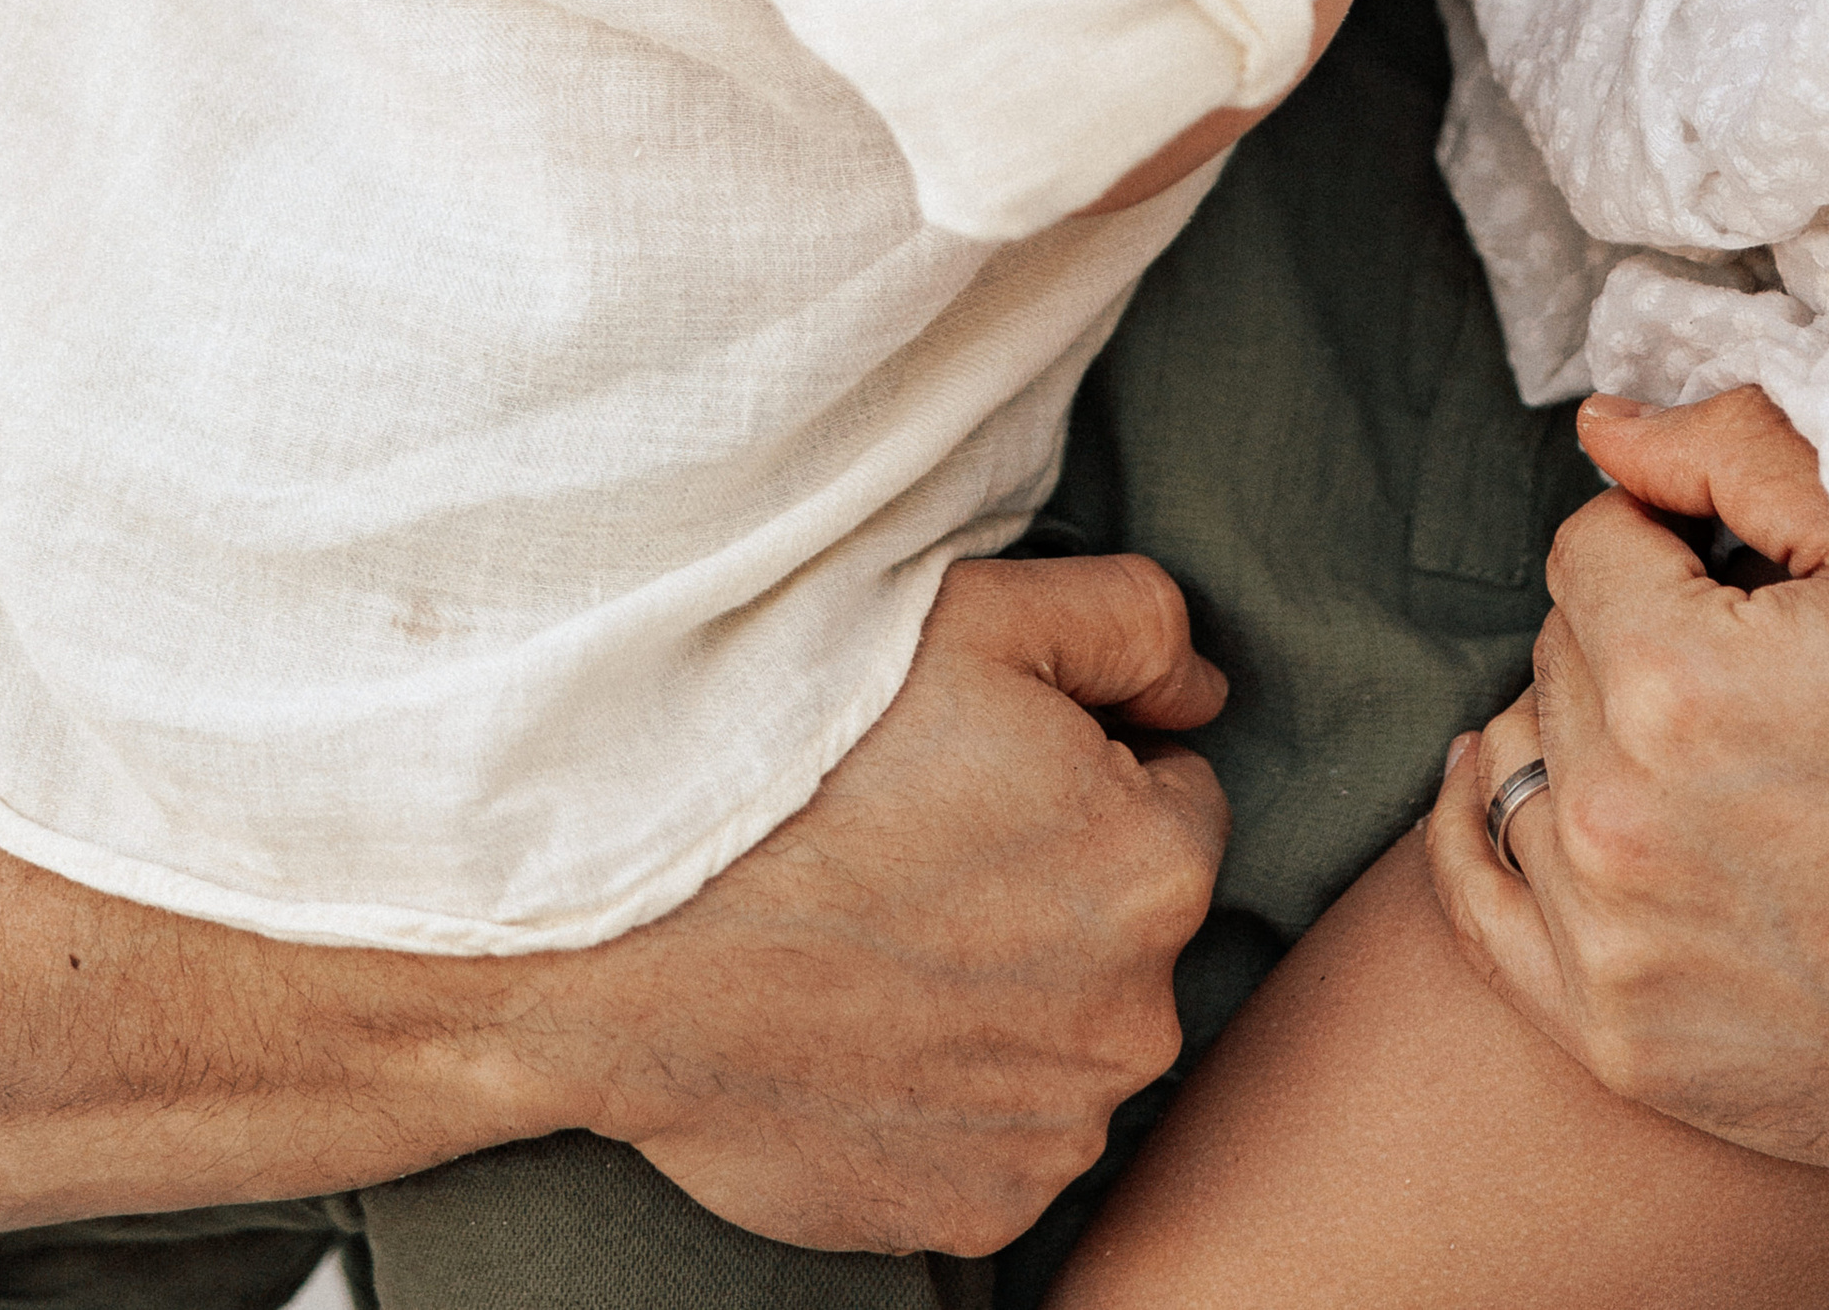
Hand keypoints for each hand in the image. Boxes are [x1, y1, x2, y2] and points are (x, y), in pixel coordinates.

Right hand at [515, 552, 1230, 1252]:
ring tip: (877, 941)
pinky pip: (997, 1137)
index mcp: (1156, 867)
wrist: (625, 933)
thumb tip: (1203, 695)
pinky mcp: (976, 1213)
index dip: (1081, 772)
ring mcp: (1052, 1131)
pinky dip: (948, 1094)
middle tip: (917, 854)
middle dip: (1053, 888)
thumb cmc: (802, 757)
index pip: (1174, 797)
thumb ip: (1135, 626)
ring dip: (1006, 997)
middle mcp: (1134, 1019)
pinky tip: (862, 1030)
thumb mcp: (984, 615)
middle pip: (1124, 926)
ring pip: (1064, 1035)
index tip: (979, 775)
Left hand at [1425, 388, 1828, 1180]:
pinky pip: (1475, 899)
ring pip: (1524, 757)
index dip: (1670, 544)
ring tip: (1701, 747)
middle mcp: (1619, 822)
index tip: (1746, 584)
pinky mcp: (1620, 1041)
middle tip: (1754, 673)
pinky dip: (1481, 828)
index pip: (1591, 545)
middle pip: (1560, 650)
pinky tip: (1508, 777)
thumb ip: (1739, 454)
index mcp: (1678, 686)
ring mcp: (1613, 945)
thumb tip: (1605, 429)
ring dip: (1586, 731)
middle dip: (1635, 635)